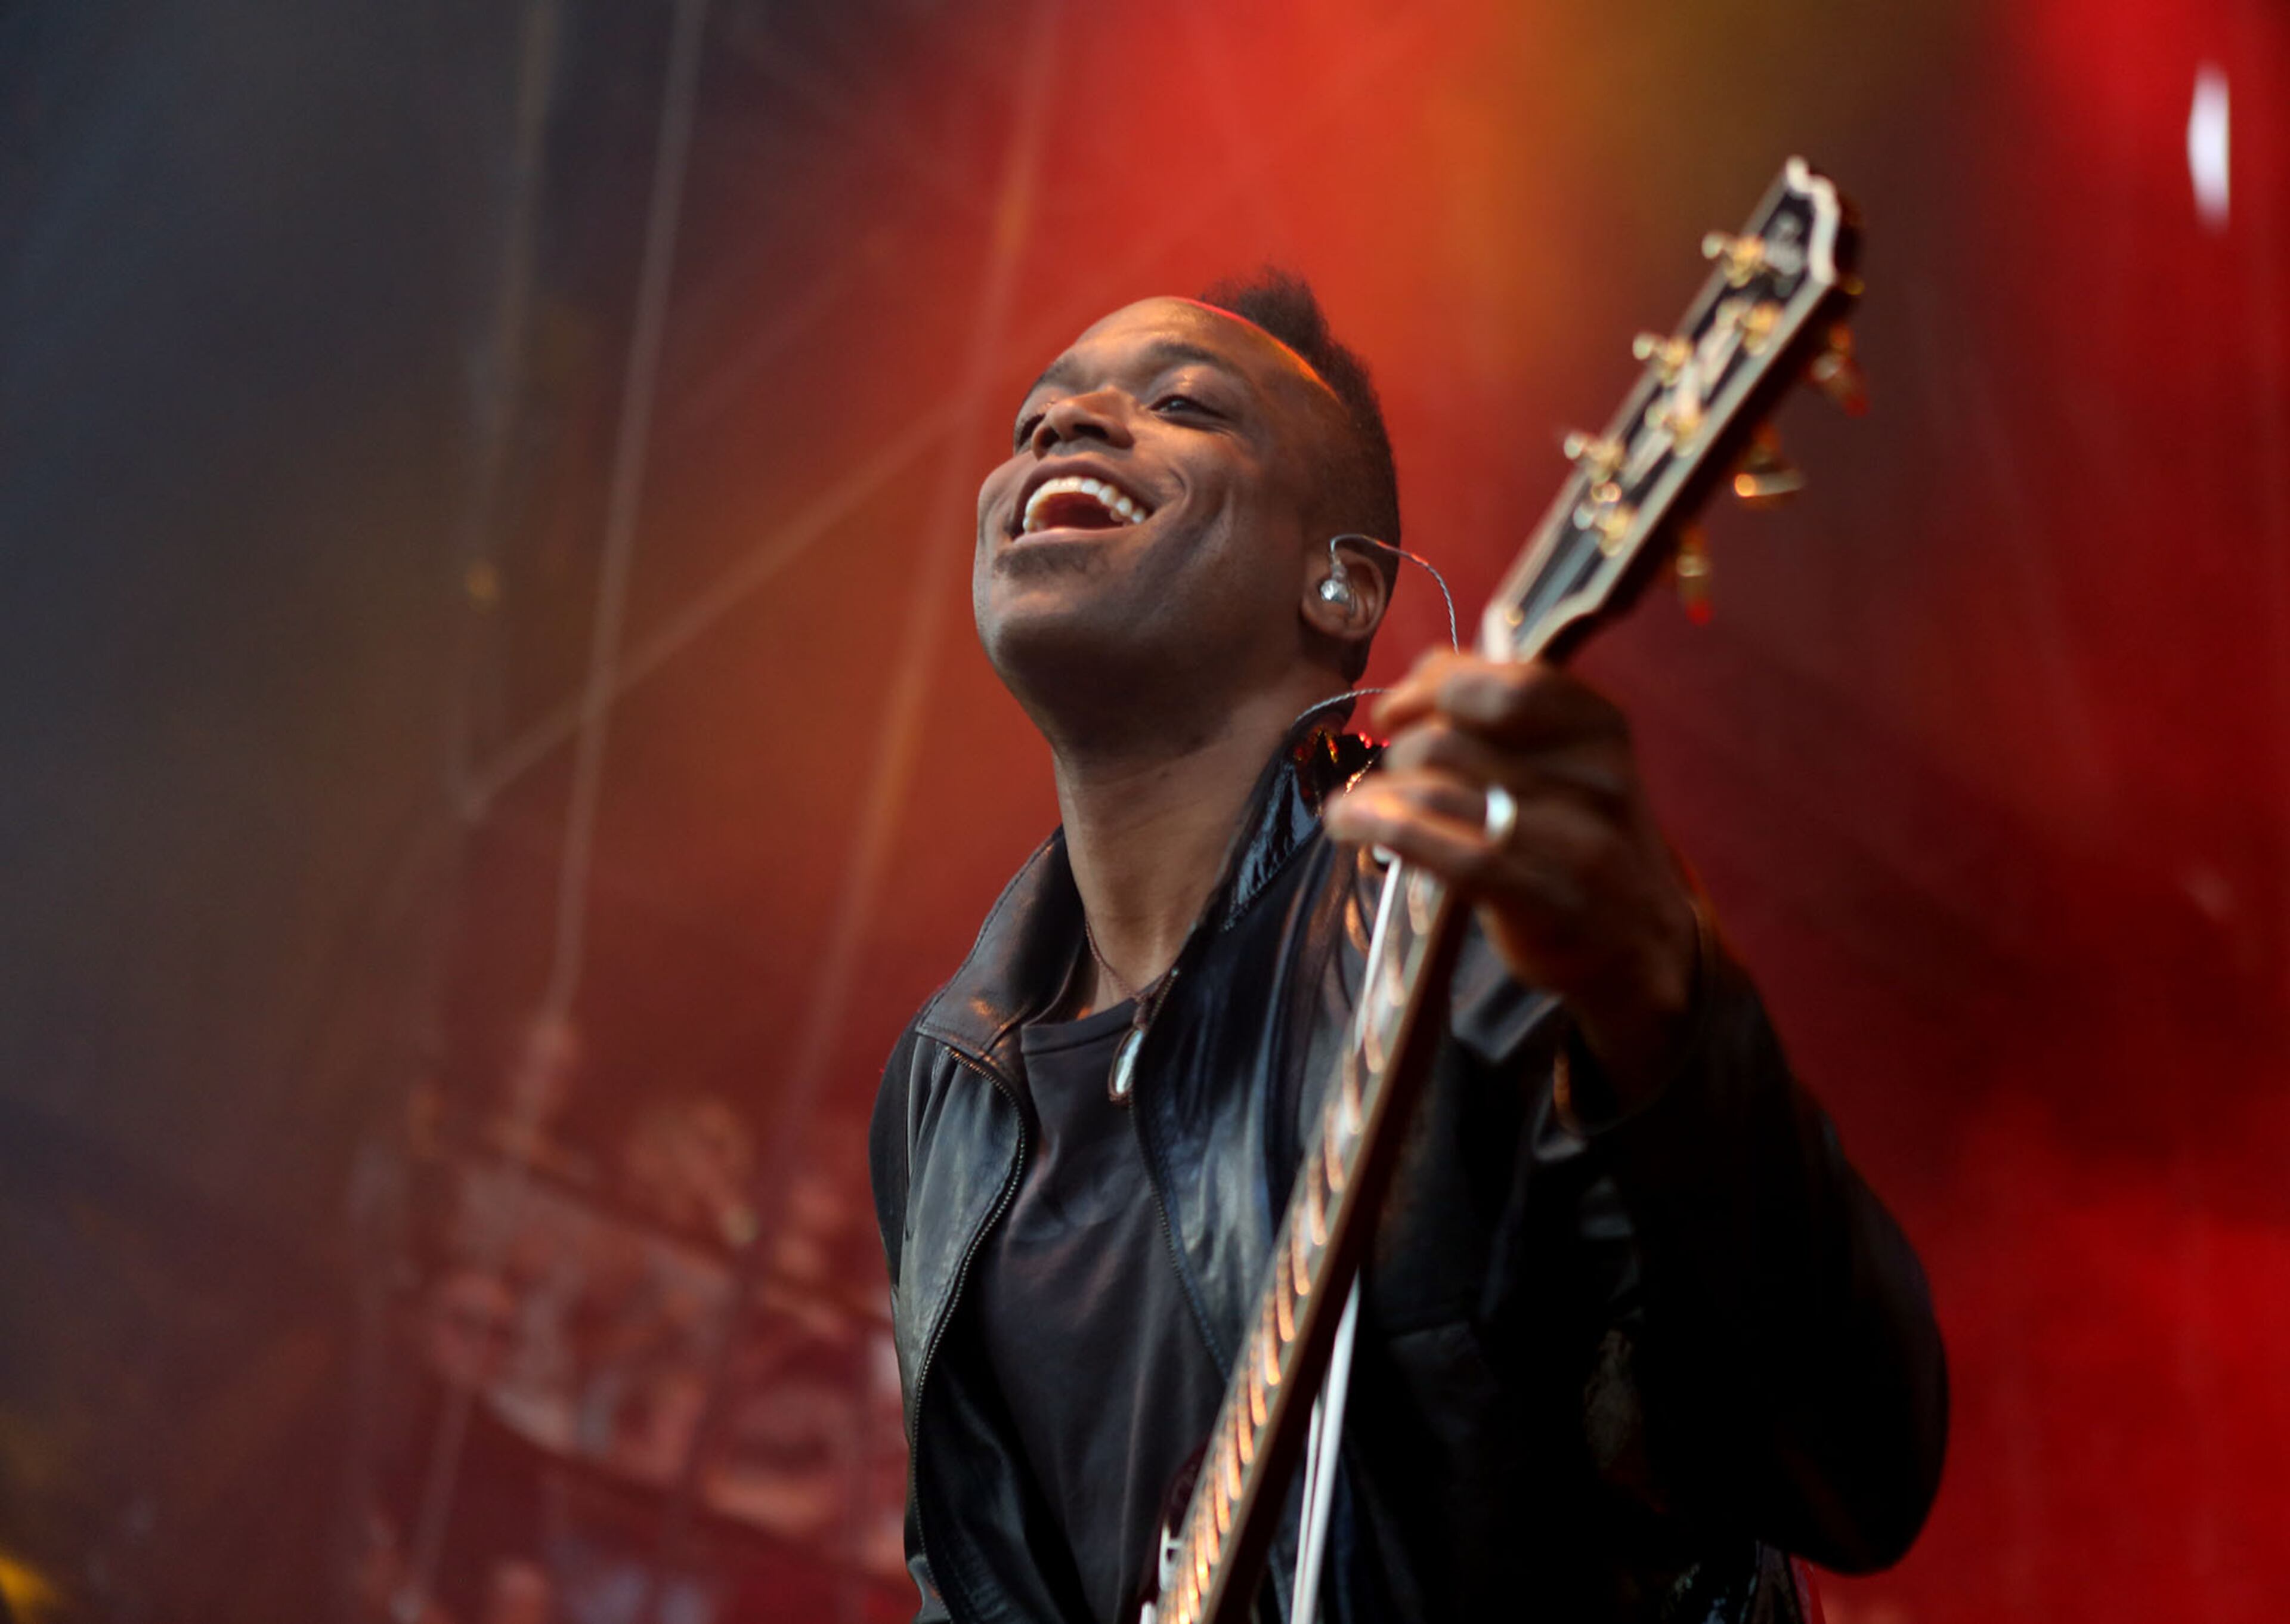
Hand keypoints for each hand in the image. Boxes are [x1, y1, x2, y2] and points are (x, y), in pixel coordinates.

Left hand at [1321, 649, 1700, 1099]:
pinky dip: (1381, 829)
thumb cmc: (1576, 836)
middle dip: (1401, 756)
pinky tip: (1349, 826)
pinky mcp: (1545, 898)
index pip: (1500, 683)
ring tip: (1359, 808)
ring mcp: (1574, 841)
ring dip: (1377, 796)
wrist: (1639, 941)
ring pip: (1435, 790)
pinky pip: (1446, 851)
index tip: (1394, 711)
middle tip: (1396, 782)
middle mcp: (1594, 776)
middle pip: (1450, 739)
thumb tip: (1426, 670)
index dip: (1428, 689)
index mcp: (1598, 726)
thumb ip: (1504, 709)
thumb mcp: (1565, 760)